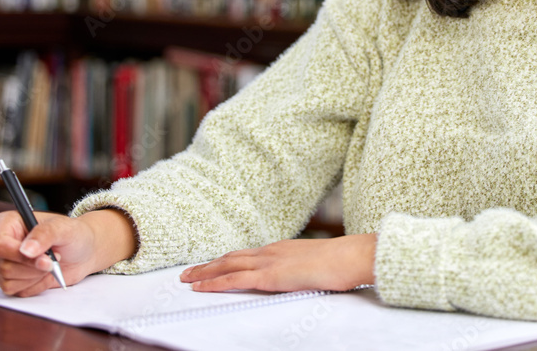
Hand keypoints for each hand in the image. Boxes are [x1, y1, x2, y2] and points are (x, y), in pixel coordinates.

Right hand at [0, 208, 136, 296]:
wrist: (82, 252)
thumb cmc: (73, 234)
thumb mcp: (63, 228)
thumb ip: (45, 234)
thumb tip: (25, 250)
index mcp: (7, 223)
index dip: (18, 255)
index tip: (43, 257)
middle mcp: (0, 244)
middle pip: (3, 266)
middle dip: (33, 267)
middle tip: (54, 258)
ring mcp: (1, 263)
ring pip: (8, 282)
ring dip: (35, 276)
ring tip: (50, 264)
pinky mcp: (8, 280)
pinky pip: (15, 292)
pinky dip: (35, 286)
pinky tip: (45, 274)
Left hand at [180, 234, 376, 292]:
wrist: (350, 257)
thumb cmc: (341, 263)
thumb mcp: (316, 265)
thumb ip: (302, 270)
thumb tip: (300, 277)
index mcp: (282, 248)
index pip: (246, 254)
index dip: (226, 259)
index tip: (212, 264)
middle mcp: (271, 250)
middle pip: (231, 257)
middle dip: (208, 265)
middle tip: (188, 272)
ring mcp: (269, 261)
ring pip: (227, 265)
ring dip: (204, 272)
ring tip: (186, 279)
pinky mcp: (270, 275)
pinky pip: (235, 279)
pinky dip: (214, 283)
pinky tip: (201, 288)